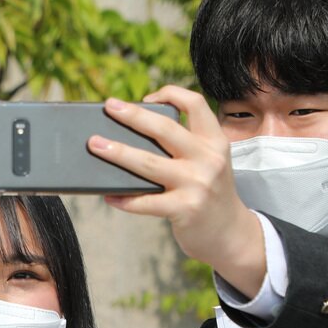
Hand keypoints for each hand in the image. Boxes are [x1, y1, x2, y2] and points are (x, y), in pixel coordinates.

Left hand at [89, 88, 267, 297]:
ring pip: (148, 163)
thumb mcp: (209, 162)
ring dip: (118, 152)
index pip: (194, 104)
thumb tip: (133, 135)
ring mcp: (197, 184)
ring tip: (96, 145)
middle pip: (164, 129)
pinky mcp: (185, 209)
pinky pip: (146, 202)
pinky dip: (124, 199)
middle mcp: (208, 159)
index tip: (146, 98)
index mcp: (214, 141)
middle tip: (109, 107)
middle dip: (133, 115)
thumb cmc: (209, 193)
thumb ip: (185, 146)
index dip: (169, 94)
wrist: (231, 234)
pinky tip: (109, 196)